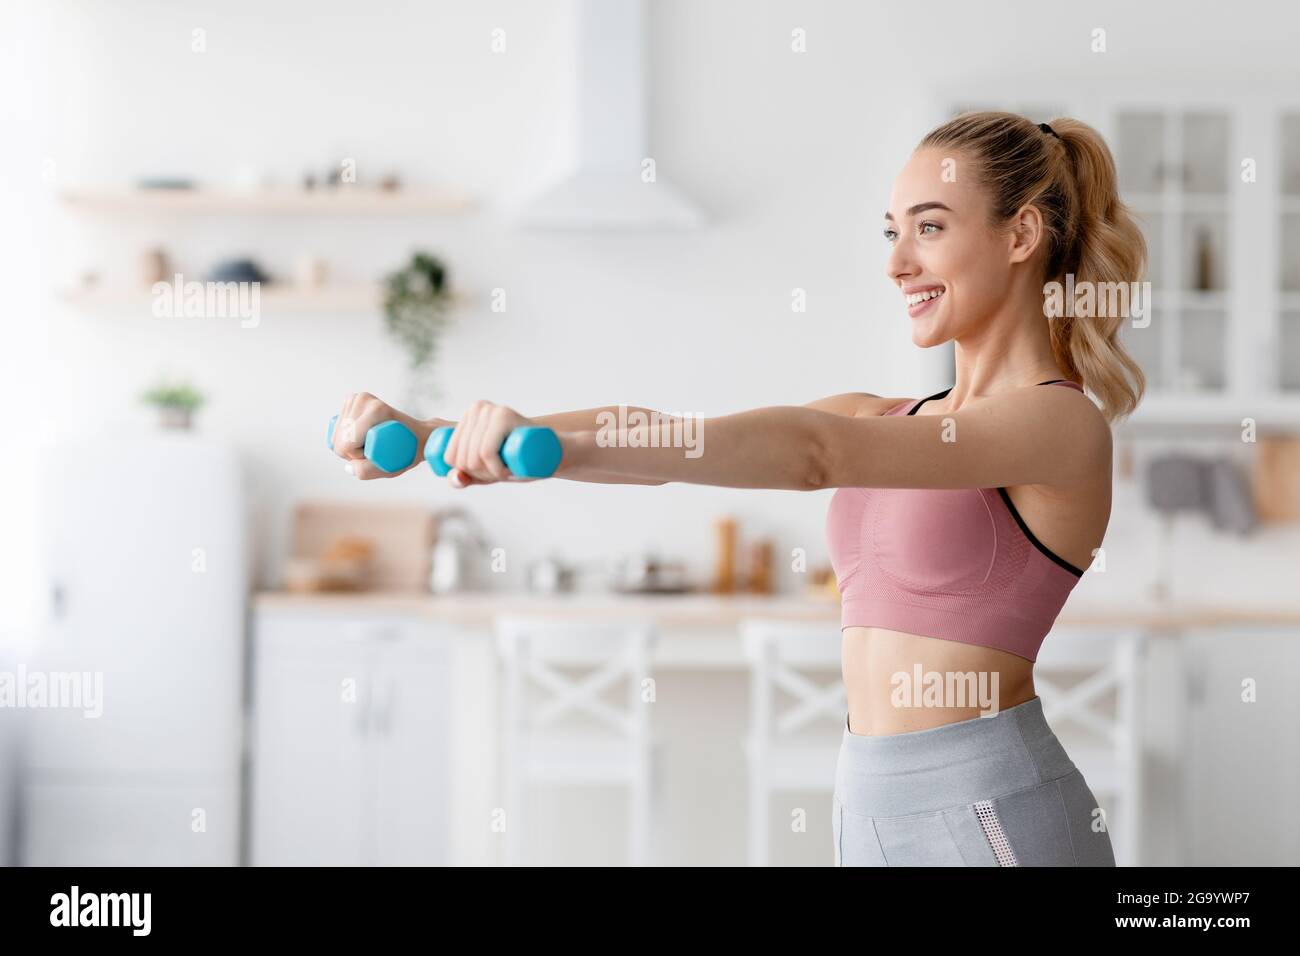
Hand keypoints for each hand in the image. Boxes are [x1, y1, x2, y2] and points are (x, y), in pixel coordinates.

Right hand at [330, 391, 450, 479]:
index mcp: (375, 411)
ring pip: (336, 434)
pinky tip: (361, 435)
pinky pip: (336, 427)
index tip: (377, 453)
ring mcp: (357, 398)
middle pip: (338, 439)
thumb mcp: (390, 468)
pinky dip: (345, 436)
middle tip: (374, 448)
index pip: (345, 445)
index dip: (357, 456)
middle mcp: (364, 399)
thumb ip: (366, 471)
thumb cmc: (407, 452)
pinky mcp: (352, 400)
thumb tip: (348, 467)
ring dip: (349, 444)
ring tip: (370, 441)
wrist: (418, 435)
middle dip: (352, 451)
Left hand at [442, 399, 536, 488]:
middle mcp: (477, 408)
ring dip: (492, 475)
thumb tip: (456, 477)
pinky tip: (509, 471)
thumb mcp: (485, 471)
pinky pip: (486, 452)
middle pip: (462, 458)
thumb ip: (462, 476)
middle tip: (504, 472)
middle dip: (482, 476)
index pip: (450, 456)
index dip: (468, 473)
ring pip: (473, 457)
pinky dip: (496, 470)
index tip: (491, 472)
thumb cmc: (518, 461)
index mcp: (467, 417)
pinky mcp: (503, 415)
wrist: (553, 453)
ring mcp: (490, 410)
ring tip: (510, 470)